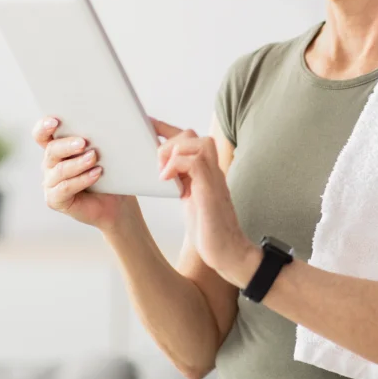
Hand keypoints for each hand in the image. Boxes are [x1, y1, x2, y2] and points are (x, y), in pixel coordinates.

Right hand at [34, 117, 137, 232]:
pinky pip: (65, 188)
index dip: (44, 126)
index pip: (42, 134)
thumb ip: (100, 136)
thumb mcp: (104, 150)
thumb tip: (110, 122)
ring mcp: (50, 182)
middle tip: (83, 142)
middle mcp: (50, 163)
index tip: (55, 121)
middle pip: (51, 150)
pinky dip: (81, 180)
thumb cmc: (109, 172)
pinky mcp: (54, 199)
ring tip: (94, 157)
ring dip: (78, 163)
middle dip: (67, 145)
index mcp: (57, 147)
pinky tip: (96, 173)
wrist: (115, 202)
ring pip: (59, 170)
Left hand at [150, 117, 257, 284]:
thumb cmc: (209, 232)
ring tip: (162, 172)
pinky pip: (194, 162)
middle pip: (192, 135)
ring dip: (173, 151)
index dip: (166, 129)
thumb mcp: (191, 201)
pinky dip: (176, 165)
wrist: (229, 253)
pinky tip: (166, 180)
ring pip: (196, 142)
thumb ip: (183, 183)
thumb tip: (165, 173)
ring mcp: (213, 178)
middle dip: (168, 140)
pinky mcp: (211, 190)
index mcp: (205, 171)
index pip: (188, 140)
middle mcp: (212, 170)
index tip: (148, 124)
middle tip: (156, 162)